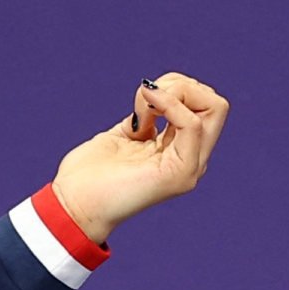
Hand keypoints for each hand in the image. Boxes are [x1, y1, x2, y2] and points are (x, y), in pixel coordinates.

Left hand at [49, 71, 230, 244]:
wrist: (73, 204)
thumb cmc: (89, 174)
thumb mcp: (125, 132)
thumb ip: (148, 116)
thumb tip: (157, 93)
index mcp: (178, 149)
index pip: (203, 104)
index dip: (176, 86)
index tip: (142, 98)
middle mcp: (190, 158)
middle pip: (215, 103)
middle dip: (181, 85)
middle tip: (146, 98)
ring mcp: (190, 167)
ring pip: (214, 108)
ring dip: (174, 92)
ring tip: (142, 106)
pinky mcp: (181, 174)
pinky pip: (192, 125)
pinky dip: (169, 105)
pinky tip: (143, 113)